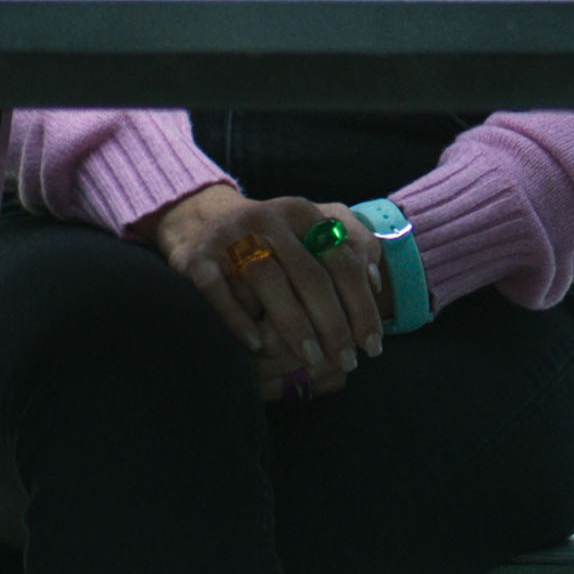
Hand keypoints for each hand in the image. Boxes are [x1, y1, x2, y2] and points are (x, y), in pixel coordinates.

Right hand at [151, 184, 385, 395]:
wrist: (198, 219)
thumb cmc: (269, 237)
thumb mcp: (309, 229)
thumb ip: (350, 247)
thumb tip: (376, 283)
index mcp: (300, 213)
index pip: (341, 261)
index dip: (362, 306)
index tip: (373, 344)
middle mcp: (266, 220)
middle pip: (310, 275)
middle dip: (334, 324)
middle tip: (348, 360)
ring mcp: (229, 238)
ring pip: (268, 281)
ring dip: (295, 325)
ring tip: (312, 358)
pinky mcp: (198, 258)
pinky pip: (219, 291)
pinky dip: (239, 320)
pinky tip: (257, 345)